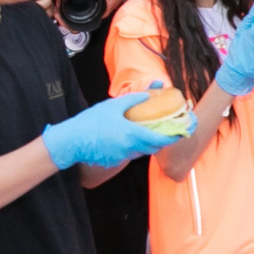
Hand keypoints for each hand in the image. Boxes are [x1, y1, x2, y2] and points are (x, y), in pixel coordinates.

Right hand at [41, 87, 179, 169]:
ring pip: (142, 151)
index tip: (183, 131)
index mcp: (132, 134)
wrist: (71, 141)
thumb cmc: (91, 122)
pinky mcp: (114, 160)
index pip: (161, 139)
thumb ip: (133, 100)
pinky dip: (133, 146)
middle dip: (163, 140)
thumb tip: (149, 92)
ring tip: (148, 131)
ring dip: (147, 143)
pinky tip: (127, 137)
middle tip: (168, 131)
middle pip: (153, 147)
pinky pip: (129, 154)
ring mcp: (122, 156)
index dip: (174, 136)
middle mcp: (130, 148)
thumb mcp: (113, 106)